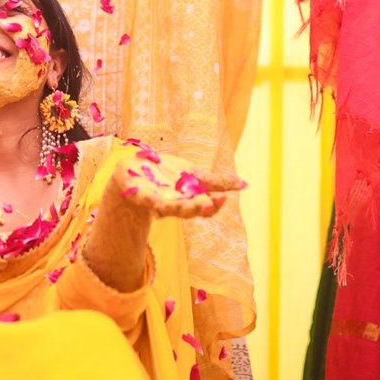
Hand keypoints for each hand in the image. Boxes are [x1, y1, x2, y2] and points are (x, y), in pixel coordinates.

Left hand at [110, 146, 242, 220]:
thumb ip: (216, 183)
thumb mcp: (194, 175)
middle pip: (187, 210)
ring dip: (176, 207)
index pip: (204, 208)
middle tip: (205, 204)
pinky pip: (144, 198)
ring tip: (186, 205)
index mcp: (188, 200)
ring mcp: (155, 199)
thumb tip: (244, 184)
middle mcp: (173, 204)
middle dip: (195, 208)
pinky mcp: (137, 192)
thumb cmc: (167, 175)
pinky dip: (149, 200)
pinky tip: (154, 200)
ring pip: (167, 208)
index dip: (213, 206)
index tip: (224, 198)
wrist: (136, 168)